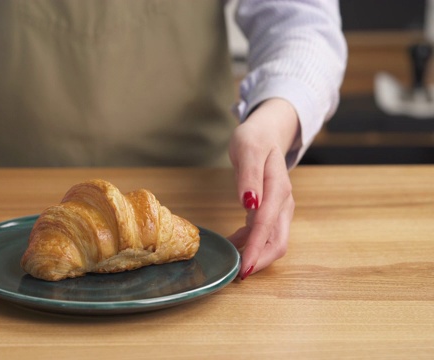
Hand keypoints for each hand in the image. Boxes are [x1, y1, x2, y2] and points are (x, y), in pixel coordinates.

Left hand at [228, 98, 297, 279]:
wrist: (268, 130)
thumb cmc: (255, 137)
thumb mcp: (248, 149)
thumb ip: (249, 176)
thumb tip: (250, 204)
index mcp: (278, 188)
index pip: (266, 225)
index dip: (255, 249)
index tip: (242, 268)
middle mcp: (283, 202)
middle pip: (278, 241)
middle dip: (259, 260)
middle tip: (237, 276)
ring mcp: (280, 207)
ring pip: (273, 240)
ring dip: (255, 255)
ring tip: (232, 265)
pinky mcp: (272, 209)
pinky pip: (264, 233)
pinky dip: (249, 243)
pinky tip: (232, 244)